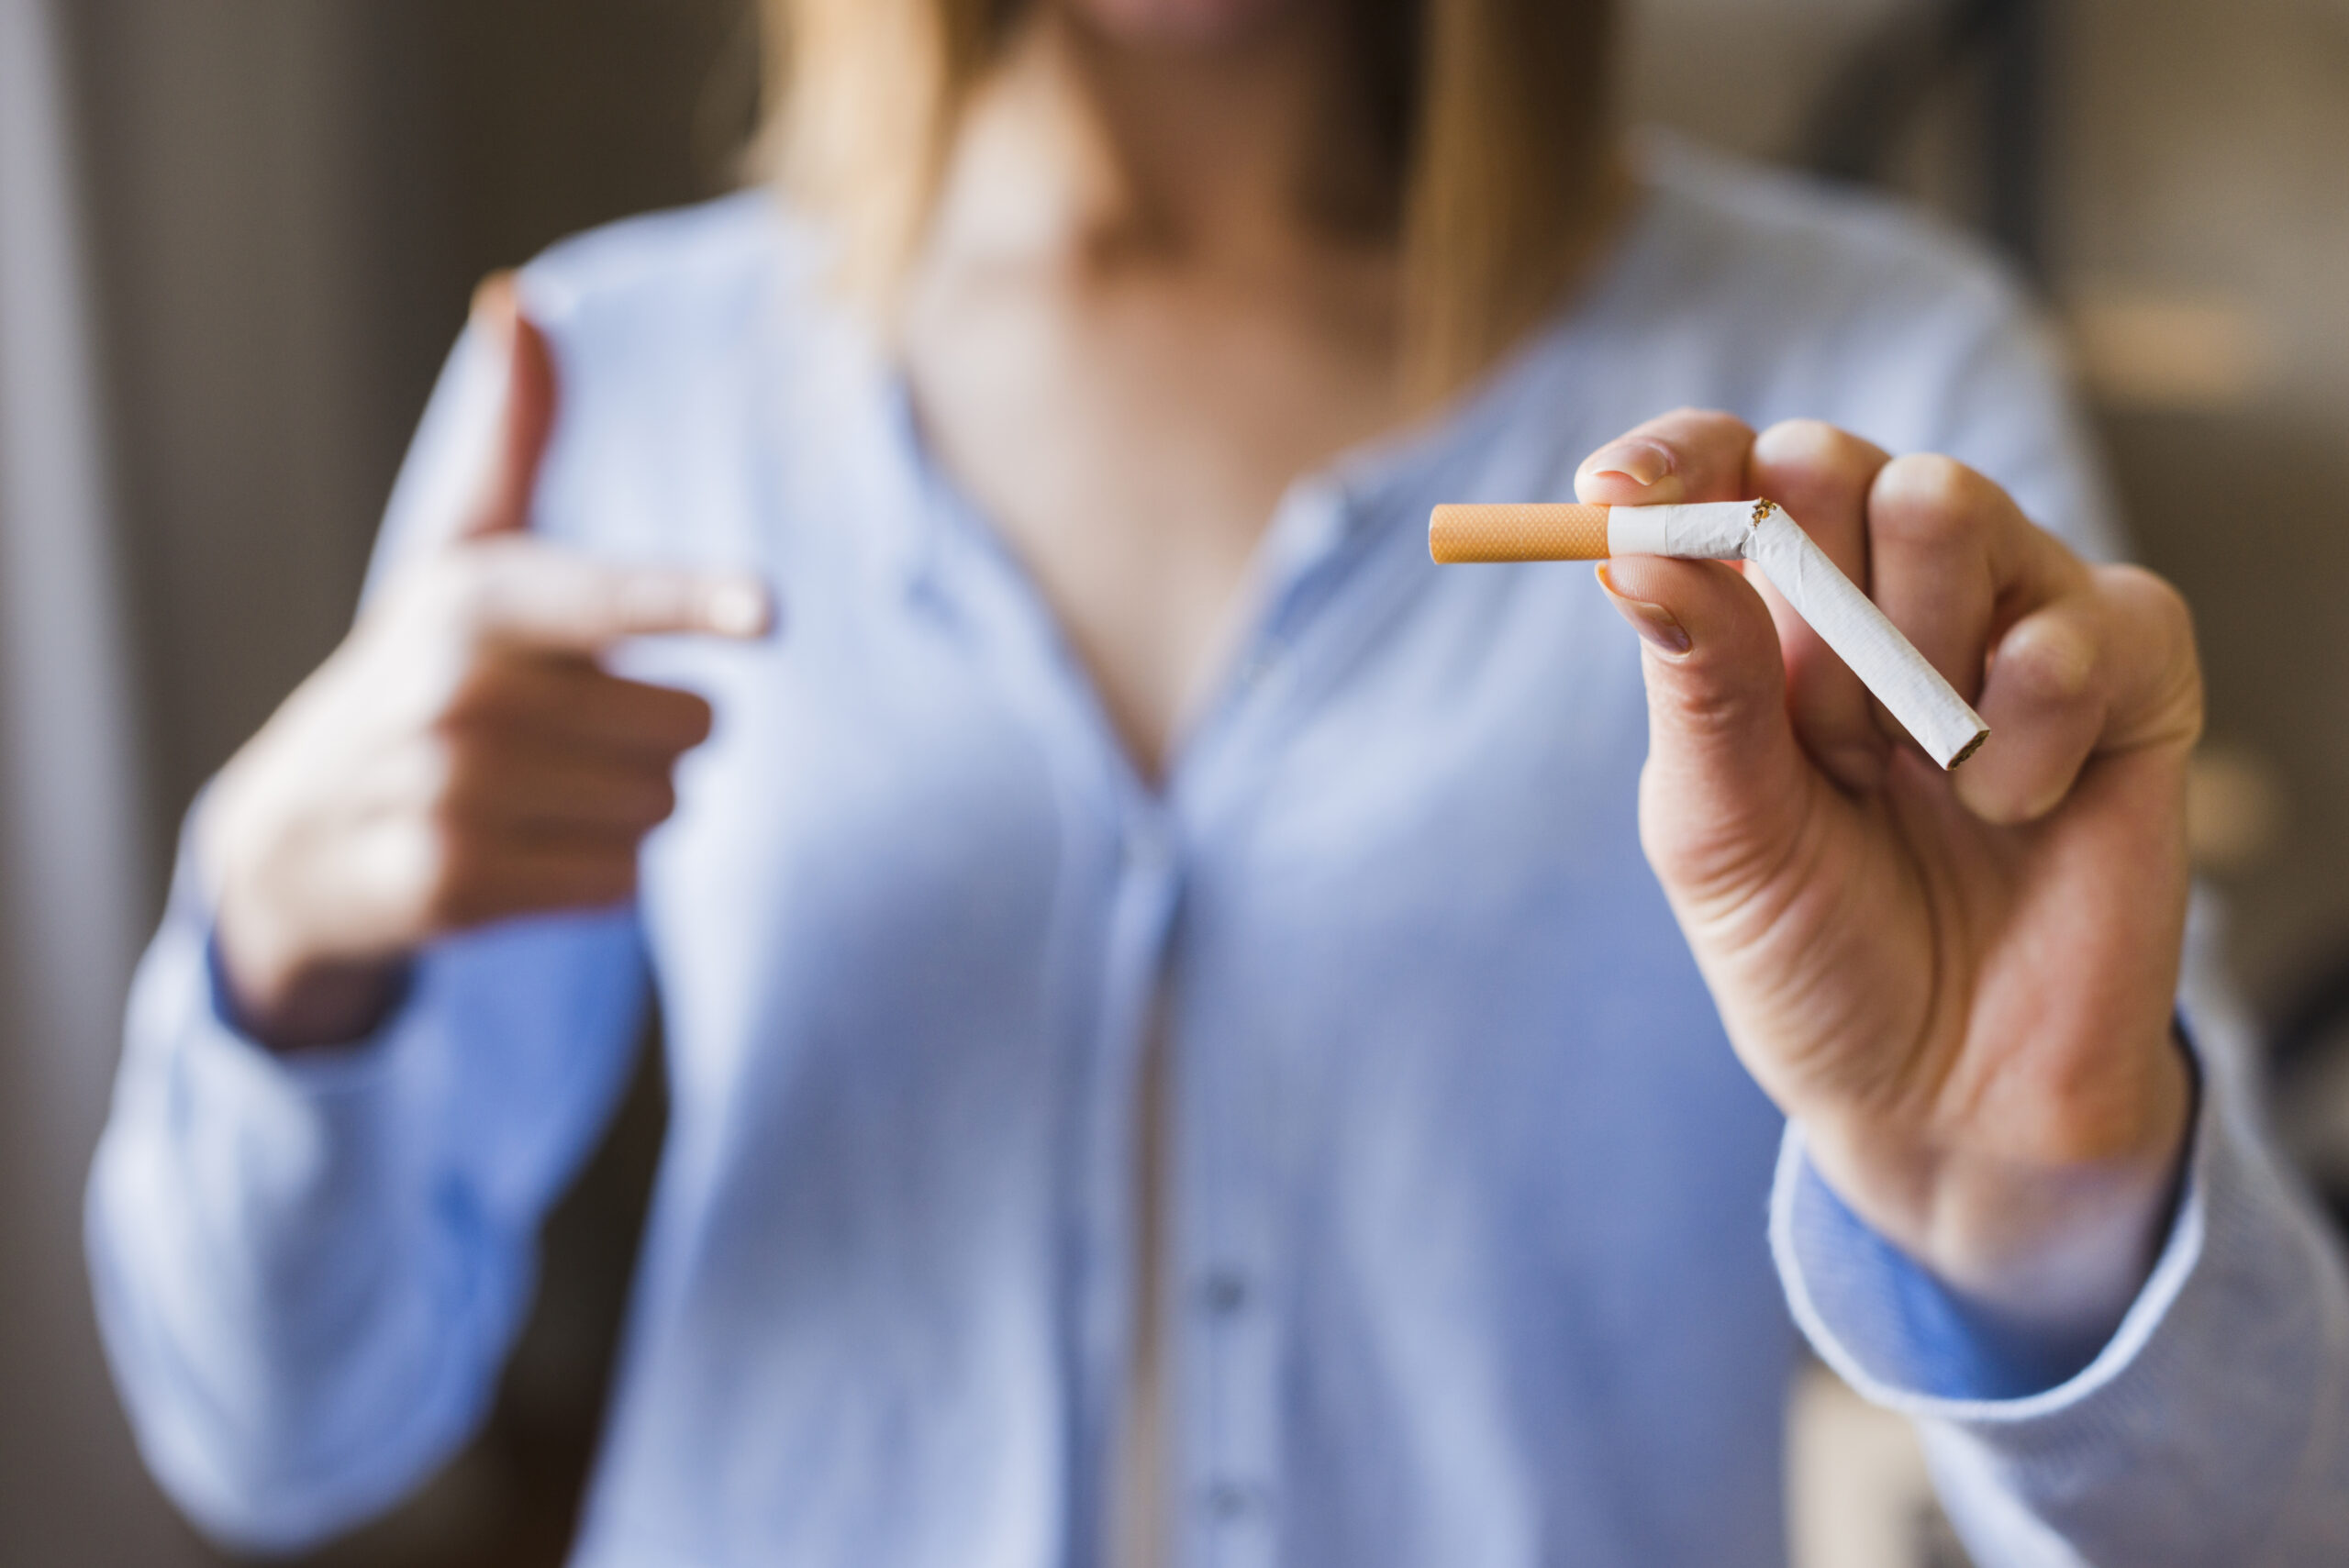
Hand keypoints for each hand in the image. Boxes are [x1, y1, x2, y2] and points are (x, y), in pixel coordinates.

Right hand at [201, 276, 771, 1049]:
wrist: (295, 832)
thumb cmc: (418, 666)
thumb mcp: (461, 551)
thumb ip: (516, 436)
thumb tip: (522, 297)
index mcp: (479, 598)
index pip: (615, 598)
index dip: (697, 602)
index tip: (767, 614)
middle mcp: (461, 692)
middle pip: (690, 725)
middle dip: (657, 734)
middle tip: (567, 729)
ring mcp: (452, 794)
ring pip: (663, 807)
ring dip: (632, 805)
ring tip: (540, 789)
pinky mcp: (455, 886)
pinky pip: (620, 882)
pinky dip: (599, 873)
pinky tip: (524, 849)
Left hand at [1580, 411, 2201, 1346]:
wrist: (1951, 1096)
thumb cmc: (1816, 958)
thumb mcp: (1722, 835)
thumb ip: (1696, 684)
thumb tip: (1627, 542)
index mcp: (1763, 623)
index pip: (1716, 474)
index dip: (1671, 462)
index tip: (1617, 488)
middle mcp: (1882, 594)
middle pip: (1828, 460)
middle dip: (1798, 579)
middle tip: (1817, 725)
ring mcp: (2009, 618)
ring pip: (1949, 501)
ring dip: (1907, 651)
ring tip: (1915, 775)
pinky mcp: (2130, 669)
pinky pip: (2080, 617)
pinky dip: (2030, 724)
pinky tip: (2012, 807)